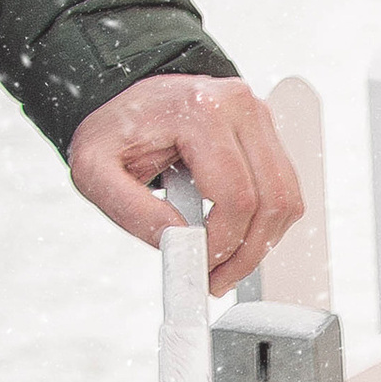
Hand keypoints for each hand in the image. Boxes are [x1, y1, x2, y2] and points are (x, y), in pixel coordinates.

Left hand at [67, 73, 302, 296]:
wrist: (125, 101)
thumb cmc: (113, 132)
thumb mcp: (94, 170)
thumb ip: (131, 209)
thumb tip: (178, 242)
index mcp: (200, 109)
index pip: (236, 196)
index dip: (223, 244)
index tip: (198, 267)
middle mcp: (238, 105)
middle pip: (271, 200)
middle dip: (246, 253)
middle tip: (215, 280)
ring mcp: (257, 115)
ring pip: (286, 199)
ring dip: (261, 244)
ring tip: (224, 266)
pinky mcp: (265, 131)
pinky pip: (284, 190)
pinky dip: (266, 224)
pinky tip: (235, 238)